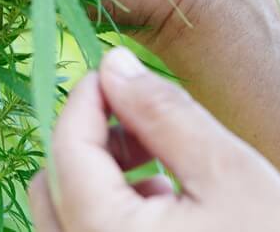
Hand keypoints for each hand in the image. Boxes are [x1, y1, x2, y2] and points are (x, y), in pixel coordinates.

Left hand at [28, 47, 279, 231]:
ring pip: (64, 217)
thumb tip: (115, 64)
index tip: (121, 69)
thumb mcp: (228, 171)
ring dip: (99, 179)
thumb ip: (164, 113)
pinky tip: (164, 208)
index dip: (88, 97)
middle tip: (144, 120)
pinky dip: (108, 215)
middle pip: (51, 184)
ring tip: (163, 167)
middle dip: (90, 140)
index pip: (66, 147)